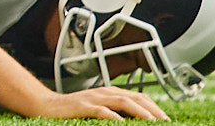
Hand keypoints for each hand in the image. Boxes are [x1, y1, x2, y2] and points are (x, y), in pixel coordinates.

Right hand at [39, 87, 167, 119]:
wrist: (48, 105)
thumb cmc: (74, 109)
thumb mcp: (98, 108)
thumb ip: (114, 111)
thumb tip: (133, 119)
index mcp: (111, 92)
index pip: (139, 96)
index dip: (154, 107)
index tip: (166, 119)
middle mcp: (105, 92)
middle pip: (135, 98)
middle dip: (153, 110)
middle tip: (165, 122)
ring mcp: (95, 98)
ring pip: (122, 101)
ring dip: (139, 112)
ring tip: (152, 122)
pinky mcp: (84, 105)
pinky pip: (102, 110)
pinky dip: (113, 116)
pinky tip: (122, 123)